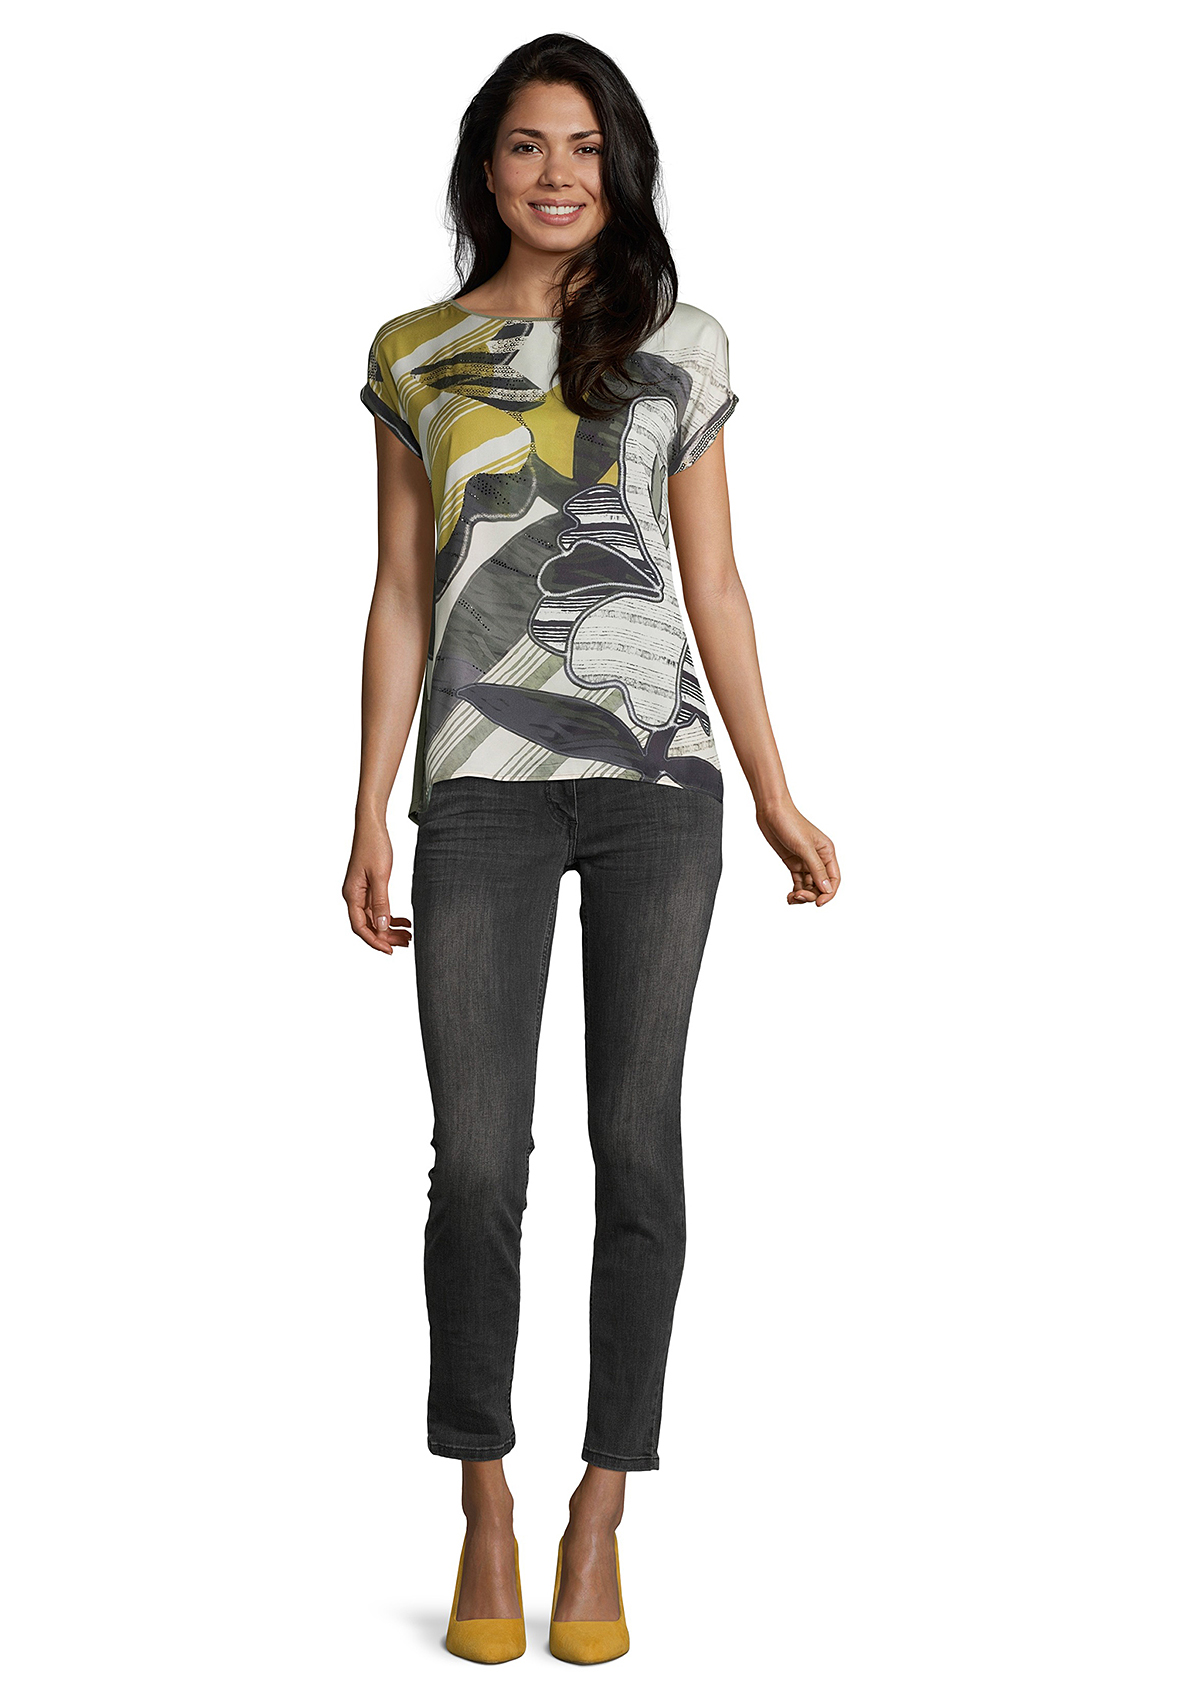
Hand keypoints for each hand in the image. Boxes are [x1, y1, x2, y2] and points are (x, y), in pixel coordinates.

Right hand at [343, 817, 410, 952]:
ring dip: (390, 928)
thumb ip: (381, 902)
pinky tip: (404, 921)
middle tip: (406, 943)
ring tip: (408, 935)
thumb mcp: (380, 875)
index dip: (375, 941)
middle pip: (368, 926)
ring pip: (375, 918)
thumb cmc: (373, 846)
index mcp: (352, 895)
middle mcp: (353, 896)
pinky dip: (390, 916)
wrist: (371, 827)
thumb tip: (382, 926)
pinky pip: (378, 908)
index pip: (360, 927)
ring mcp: (360, 892)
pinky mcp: (368, 887)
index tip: (390, 950)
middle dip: (386, 937)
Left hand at [756, 798, 840, 907]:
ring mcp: (805, 861)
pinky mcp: (793, 863)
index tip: (817, 903)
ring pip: (809, 886)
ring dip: (802, 895)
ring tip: (791, 897)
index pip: (834, 879)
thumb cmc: (790, 823)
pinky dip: (795, 891)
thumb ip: (816, 868)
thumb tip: (826, 889)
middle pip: (821, 885)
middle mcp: (818, 858)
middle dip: (811, 894)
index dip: (828, 893)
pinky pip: (799, 882)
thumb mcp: (804, 847)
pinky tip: (789, 897)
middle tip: (798, 896)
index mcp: (827, 852)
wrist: (771, 811)